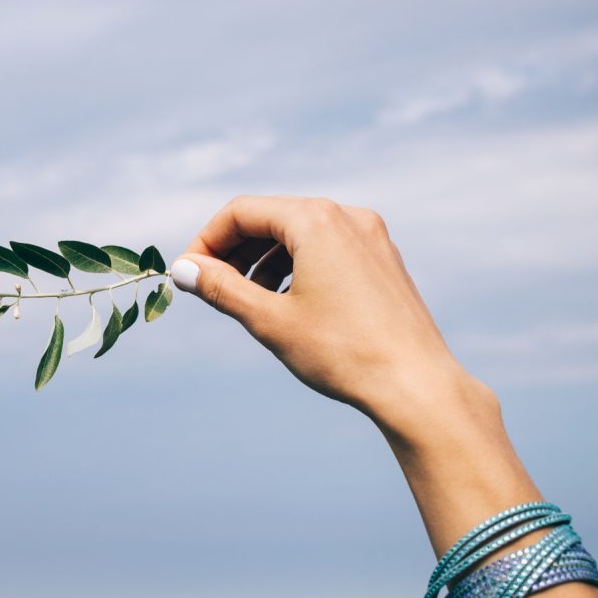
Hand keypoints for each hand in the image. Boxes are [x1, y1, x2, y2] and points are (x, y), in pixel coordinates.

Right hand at [173, 195, 482, 430]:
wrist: (415, 385)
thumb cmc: (341, 352)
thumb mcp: (269, 320)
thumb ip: (221, 288)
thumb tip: (182, 270)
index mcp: (316, 220)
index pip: (241, 212)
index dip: (206, 241)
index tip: (187, 275)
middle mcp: (347, 216)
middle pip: (271, 218)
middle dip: (234, 251)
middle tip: (210, 289)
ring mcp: (371, 237)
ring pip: (299, 235)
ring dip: (263, 261)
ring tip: (247, 302)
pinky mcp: (383, 260)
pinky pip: (327, 249)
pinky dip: (296, 268)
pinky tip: (288, 305)